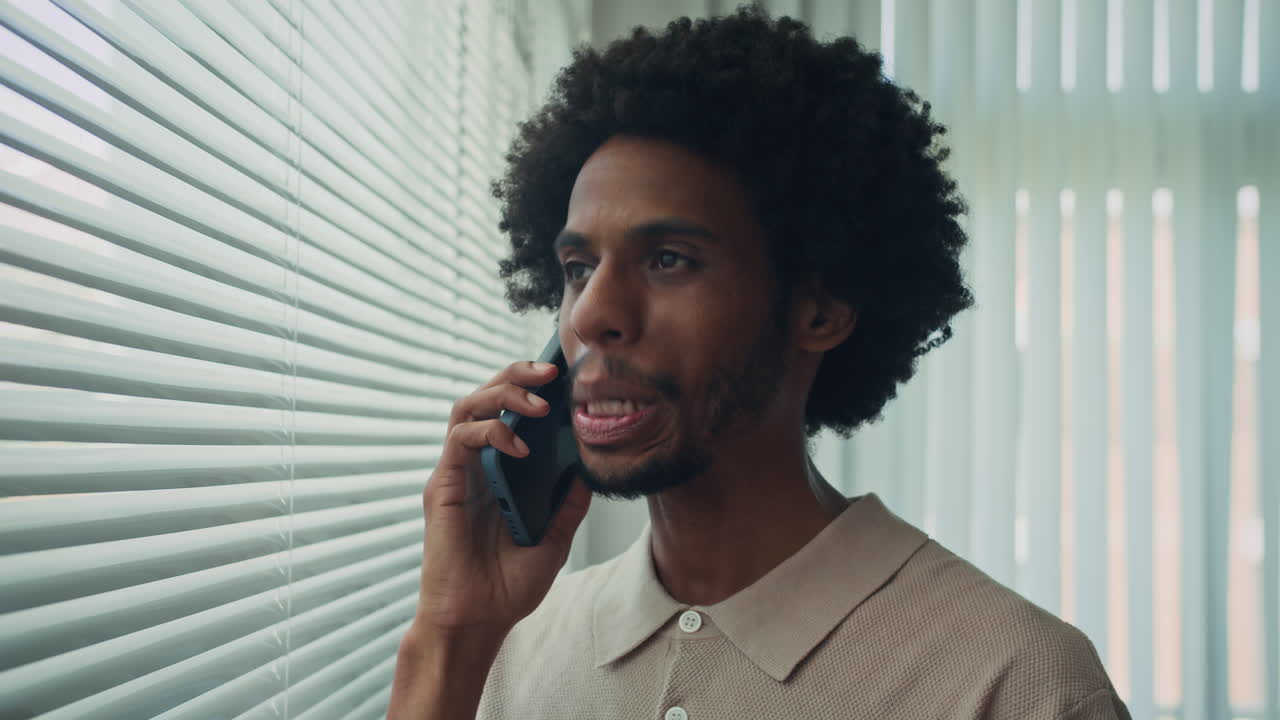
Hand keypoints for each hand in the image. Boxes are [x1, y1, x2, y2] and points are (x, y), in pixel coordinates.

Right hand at [413, 360, 591, 638]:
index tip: (563, 376)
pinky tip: (518, 446)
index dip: (531, 387)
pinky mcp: (443, 486)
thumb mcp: (554, 540)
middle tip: (551, 371)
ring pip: (468, 406)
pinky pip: (460, 439)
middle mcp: (474, 465)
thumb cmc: (507, 587)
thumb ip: (568, 504)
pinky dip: (491, 432)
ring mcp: (456, 473)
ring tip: (538, 402)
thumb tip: (588, 469)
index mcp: (499, 473)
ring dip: (503, 393)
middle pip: (486, 397)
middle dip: (517, 375)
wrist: (478, 621)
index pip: (510, 412)